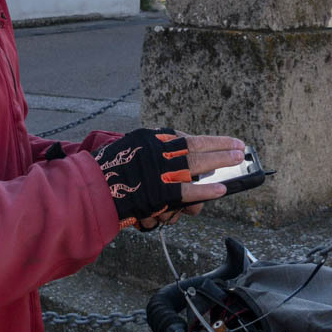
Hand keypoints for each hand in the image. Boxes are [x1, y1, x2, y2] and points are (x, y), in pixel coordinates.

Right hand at [94, 128, 244, 229]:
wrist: (91, 189)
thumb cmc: (112, 170)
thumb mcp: (135, 148)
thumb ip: (159, 150)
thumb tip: (185, 155)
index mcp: (153, 140)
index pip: (189, 138)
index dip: (212, 141)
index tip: (228, 141)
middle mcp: (158, 152)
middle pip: (197, 149)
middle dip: (222, 149)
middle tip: (240, 150)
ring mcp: (159, 172)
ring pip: (197, 166)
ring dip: (219, 163)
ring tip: (236, 161)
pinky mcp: (158, 193)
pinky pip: (187, 191)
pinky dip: (206, 190)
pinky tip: (221, 189)